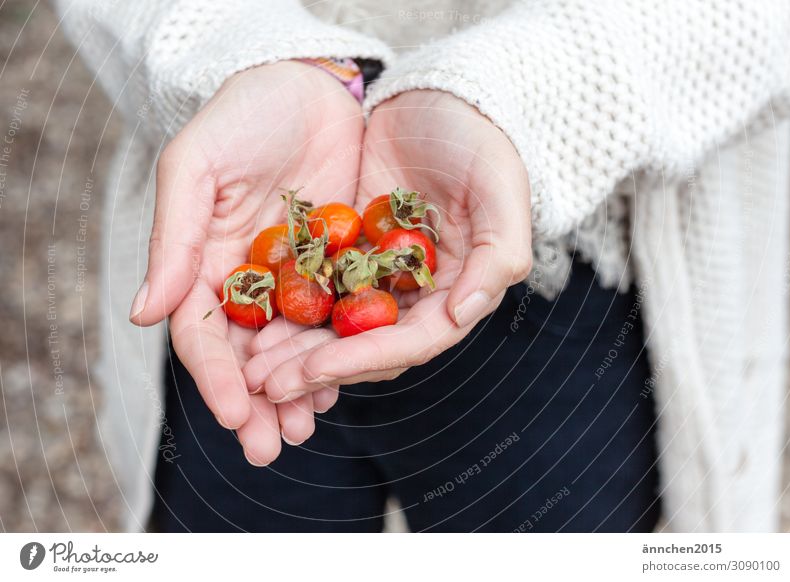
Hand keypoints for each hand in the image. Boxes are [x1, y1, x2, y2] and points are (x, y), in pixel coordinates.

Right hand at [129, 62, 361, 462]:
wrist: (307, 86)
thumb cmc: (242, 118)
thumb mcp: (196, 169)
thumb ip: (174, 242)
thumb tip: (142, 315)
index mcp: (203, 264)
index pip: (202, 334)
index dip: (215, 377)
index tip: (233, 415)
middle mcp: (246, 281)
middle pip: (246, 356)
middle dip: (257, 404)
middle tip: (270, 447)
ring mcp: (294, 279)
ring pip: (291, 349)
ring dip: (297, 393)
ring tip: (306, 429)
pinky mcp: (337, 268)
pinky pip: (334, 320)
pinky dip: (335, 354)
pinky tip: (342, 384)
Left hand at [245, 90, 532, 398]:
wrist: (439, 96)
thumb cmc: (480, 140)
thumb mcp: (501, 190)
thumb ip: (498, 255)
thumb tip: (465, 313)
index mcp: (457, 291)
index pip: (412, 342)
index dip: (363, 359)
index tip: (315, 369)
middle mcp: (416, 295)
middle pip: (366, 346)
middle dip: (317, 368)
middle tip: (267, 385)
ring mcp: (379, 276)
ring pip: (334, 326)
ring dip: (294, 350)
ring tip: (249, 365)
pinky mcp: (347, 252)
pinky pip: (314, 286)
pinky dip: (287, 306)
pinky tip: (252, 317)